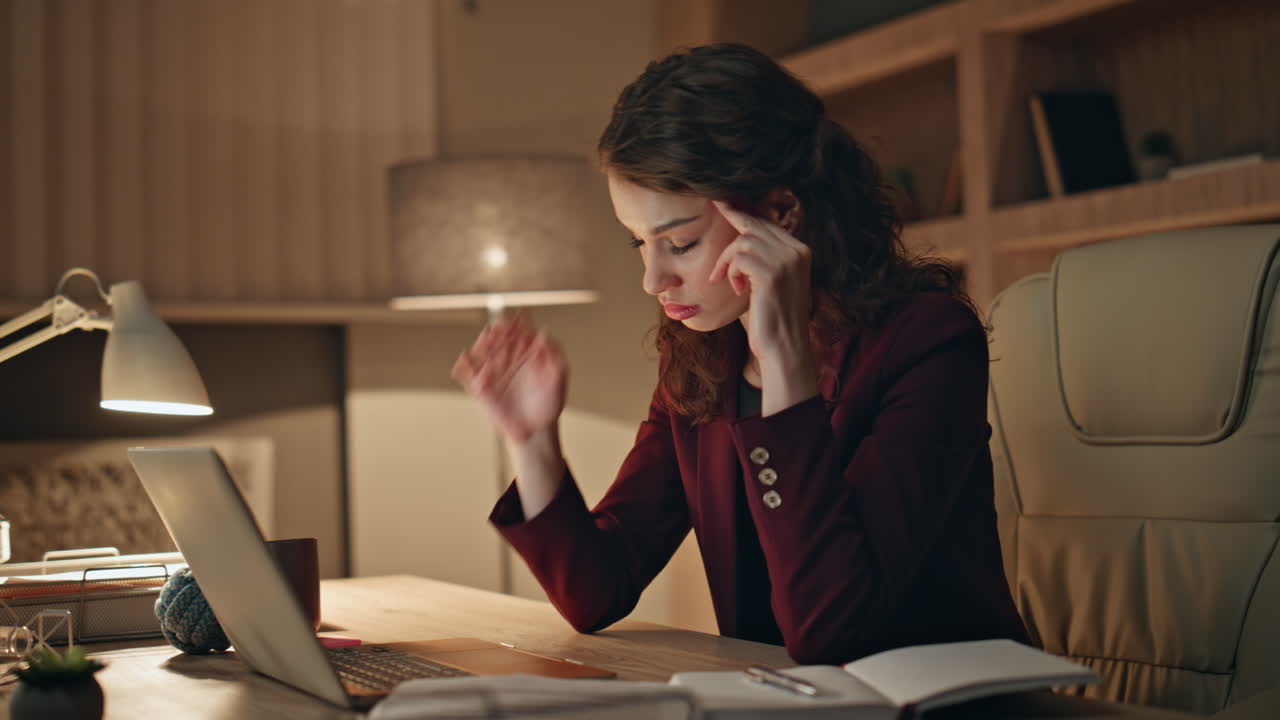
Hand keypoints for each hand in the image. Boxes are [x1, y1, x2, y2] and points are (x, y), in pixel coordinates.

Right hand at [452, 313, 567, 444]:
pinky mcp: (481, 386)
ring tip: (485, 341)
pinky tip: (465, 356)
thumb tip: (543, 333)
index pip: (520, 332)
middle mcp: (508, 358)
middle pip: (500, 338)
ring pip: (483, 351)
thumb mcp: (558, 377)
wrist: (536, 429)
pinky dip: (464, 364)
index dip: (518, 323)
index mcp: (527, 352)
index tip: (517, 319)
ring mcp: (494, 371)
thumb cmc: (549, 403)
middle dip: (498, 331)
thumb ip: (553, 354)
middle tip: (498, 329)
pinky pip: (469, 373)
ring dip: (482, 343)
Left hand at [708, 200, 812, 362]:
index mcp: (800, 251)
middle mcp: (797, 251)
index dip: (742, 215)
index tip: (722, 204)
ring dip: (728, 260)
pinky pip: (739, 258)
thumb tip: (742, 236)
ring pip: (744, 240)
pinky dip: (731, 271)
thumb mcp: (771, 281)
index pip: (766, 223)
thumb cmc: (773, 317)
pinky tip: (737, 290)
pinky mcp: (772, 274)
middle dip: (731, 224)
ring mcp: (786, 261)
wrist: (784, 347)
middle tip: (714, 212)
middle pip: (755, 225)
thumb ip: (763, 258)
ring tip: (727, 280)